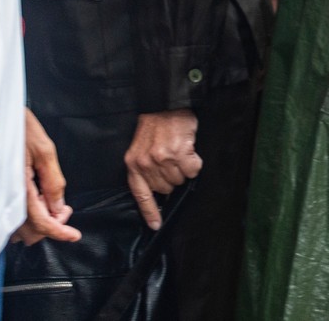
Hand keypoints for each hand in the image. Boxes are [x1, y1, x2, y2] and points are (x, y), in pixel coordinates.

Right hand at [16, 108, 79, 244]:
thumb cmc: (20, 128)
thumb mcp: (44, 150)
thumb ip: (53, 182)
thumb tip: (59, 209)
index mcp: (18, 188)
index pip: (41, 222)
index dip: (59, 232)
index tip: (75, 235)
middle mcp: (5, 197)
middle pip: (31, 231)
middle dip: (51, 225)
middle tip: (64, 207)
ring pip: (20, 229)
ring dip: (39, 223)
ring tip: (51, 204)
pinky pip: (11, 219)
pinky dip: (27, 218)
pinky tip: (37, 202)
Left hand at [125, 109, 202, 229]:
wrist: (167, 102)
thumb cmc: (156, 124)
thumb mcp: (141, 147)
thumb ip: (145, 167)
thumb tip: (160, 189)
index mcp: (133, 163)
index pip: (141, 195)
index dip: (150, 212)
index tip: (156, 225)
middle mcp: (146, 163)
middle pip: (166, 188)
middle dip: (172, 178)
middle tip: (173, 160)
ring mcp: (162, 159)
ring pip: (180, 180)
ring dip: (183, 170)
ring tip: (180, 152)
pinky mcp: (179, 153)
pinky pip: (192, 170)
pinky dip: (194, 163)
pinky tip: (190, 151)